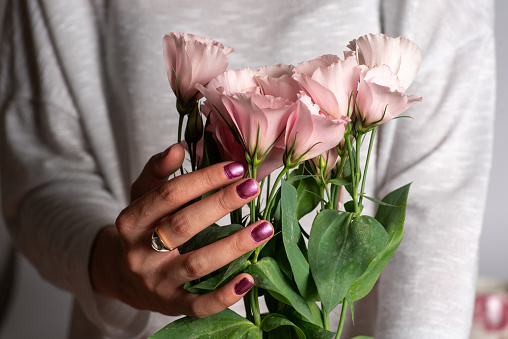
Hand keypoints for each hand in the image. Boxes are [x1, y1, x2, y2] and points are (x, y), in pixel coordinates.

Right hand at [90, 144, 272, 317]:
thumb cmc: (141, 229)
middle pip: (183, 226)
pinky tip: (249, 277)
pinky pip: (199, 305)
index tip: (235, 167)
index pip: (169, 195)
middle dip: (221, 204)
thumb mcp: (142, 196)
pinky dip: (225, 295)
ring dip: (233, 246)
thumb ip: (158, 171)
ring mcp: (156, 282)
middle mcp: (139, 253)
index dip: (203, 180)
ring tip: (264, 228)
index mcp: (130, 221)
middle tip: (252, 186)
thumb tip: (179, 148)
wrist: (122, 276)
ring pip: (196, 265)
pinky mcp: (171, 306)